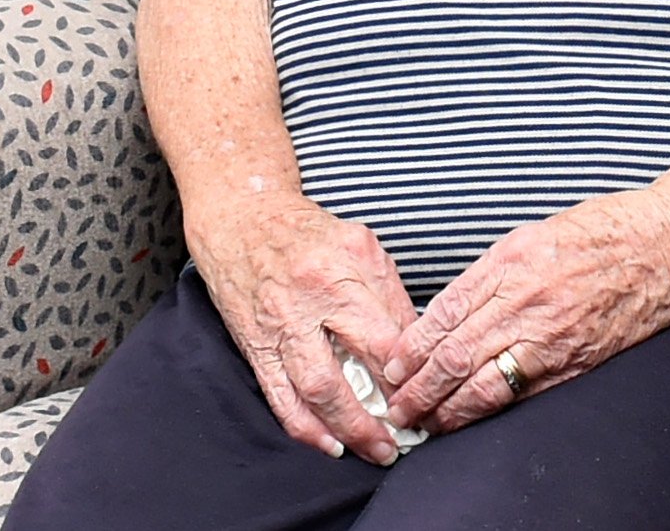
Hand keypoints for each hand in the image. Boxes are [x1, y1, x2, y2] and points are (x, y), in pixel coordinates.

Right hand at [190, 196, 424, 463]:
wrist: (241, 218)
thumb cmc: (307, 232)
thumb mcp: (362, 247)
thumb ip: (390, 295)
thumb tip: (417, 347)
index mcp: (342, 272)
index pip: (384, 338)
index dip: (407, 376)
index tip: (428, 397)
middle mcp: (307, 302)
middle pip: (347, 373)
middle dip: (379, 416)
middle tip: (406, 439)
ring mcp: (277, 327)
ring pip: (313, 392)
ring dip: (346, 430)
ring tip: (375, 451)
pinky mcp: (254, 346)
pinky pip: (279, 396)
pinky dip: (305, 427)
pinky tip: (329, 445)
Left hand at [383, 188, 669, 435]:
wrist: (668, 245)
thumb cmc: (606, 230)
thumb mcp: (535, 234)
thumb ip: (492, 272)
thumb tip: (450, 309)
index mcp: (511, 261)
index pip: (445, 312)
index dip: (412, 345)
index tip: (392, 364)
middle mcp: (528, 300)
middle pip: (456, 353)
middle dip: (419, 385)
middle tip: (396, 405)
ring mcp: (553, 335)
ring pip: (485, 381)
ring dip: (448, 407)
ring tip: (424, 421)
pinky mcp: (577, 359)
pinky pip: (524, 390)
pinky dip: (491, 408)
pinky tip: (470, 417)